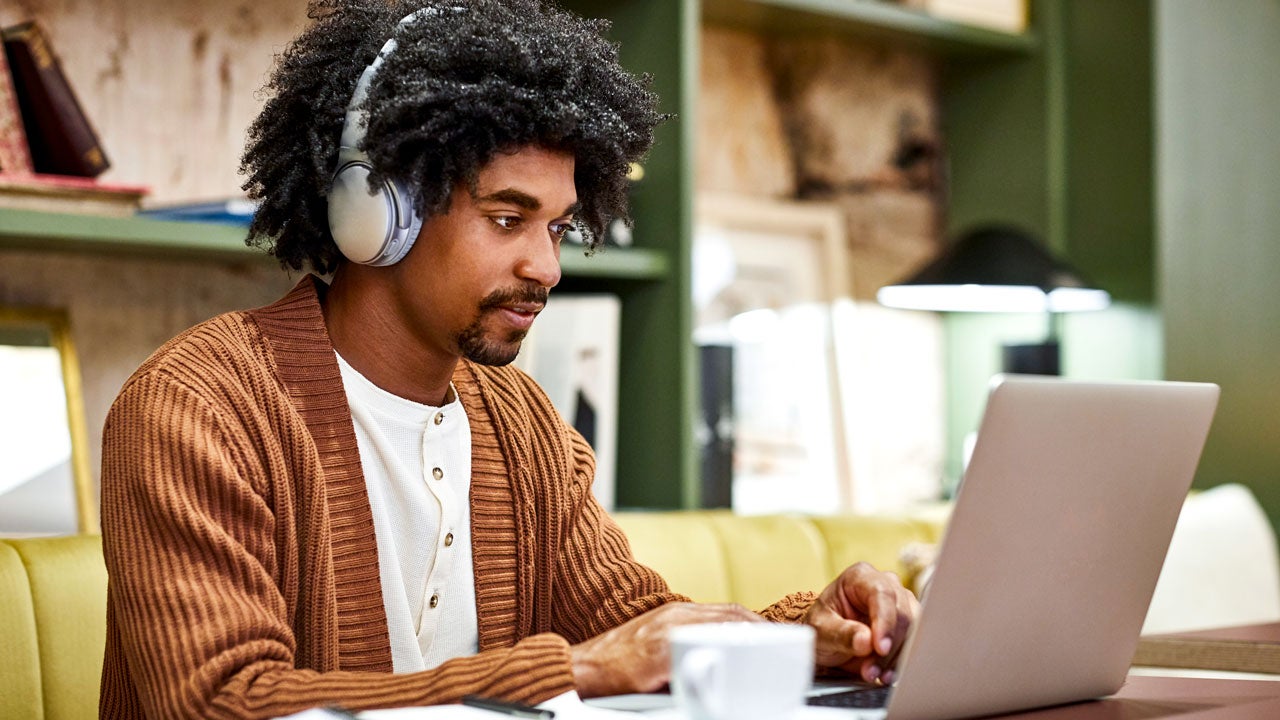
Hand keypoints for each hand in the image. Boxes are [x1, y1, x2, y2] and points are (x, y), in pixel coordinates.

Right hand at [570, 601, 763, 697]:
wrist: (580, 668)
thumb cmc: (617, 662)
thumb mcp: (656, 642)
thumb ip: (684, 641)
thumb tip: (717, 657)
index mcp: (675, 614)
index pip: (726, 611)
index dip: (753, 621)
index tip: (774, 633)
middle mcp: (674, 617)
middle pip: (730, 615)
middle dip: (759, 627)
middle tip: (785, 642)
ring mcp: (667, 633)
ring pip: (720, 625)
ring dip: (748, 636)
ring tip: (772, 651)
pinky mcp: (659, 653)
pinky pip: (698, 648)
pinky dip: (722, 651)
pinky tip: (738, 662)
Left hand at [804, 562, 918, 683]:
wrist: (828, 638)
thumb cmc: (823, 625)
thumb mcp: (821, 630)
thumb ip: (841, 633)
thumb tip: (866, 641)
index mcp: (860, 576)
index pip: (882, 593)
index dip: (885, 621)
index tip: (880, 647)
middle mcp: (885, 584)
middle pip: (901, 613)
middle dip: (888, 647)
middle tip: (870, 670)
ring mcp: (900, 602)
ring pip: (912, 629)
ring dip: (895, 657)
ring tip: (873, 674)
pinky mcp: (908, 623)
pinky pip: (913, 642)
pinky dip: (901, 661)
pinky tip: (886, 674)